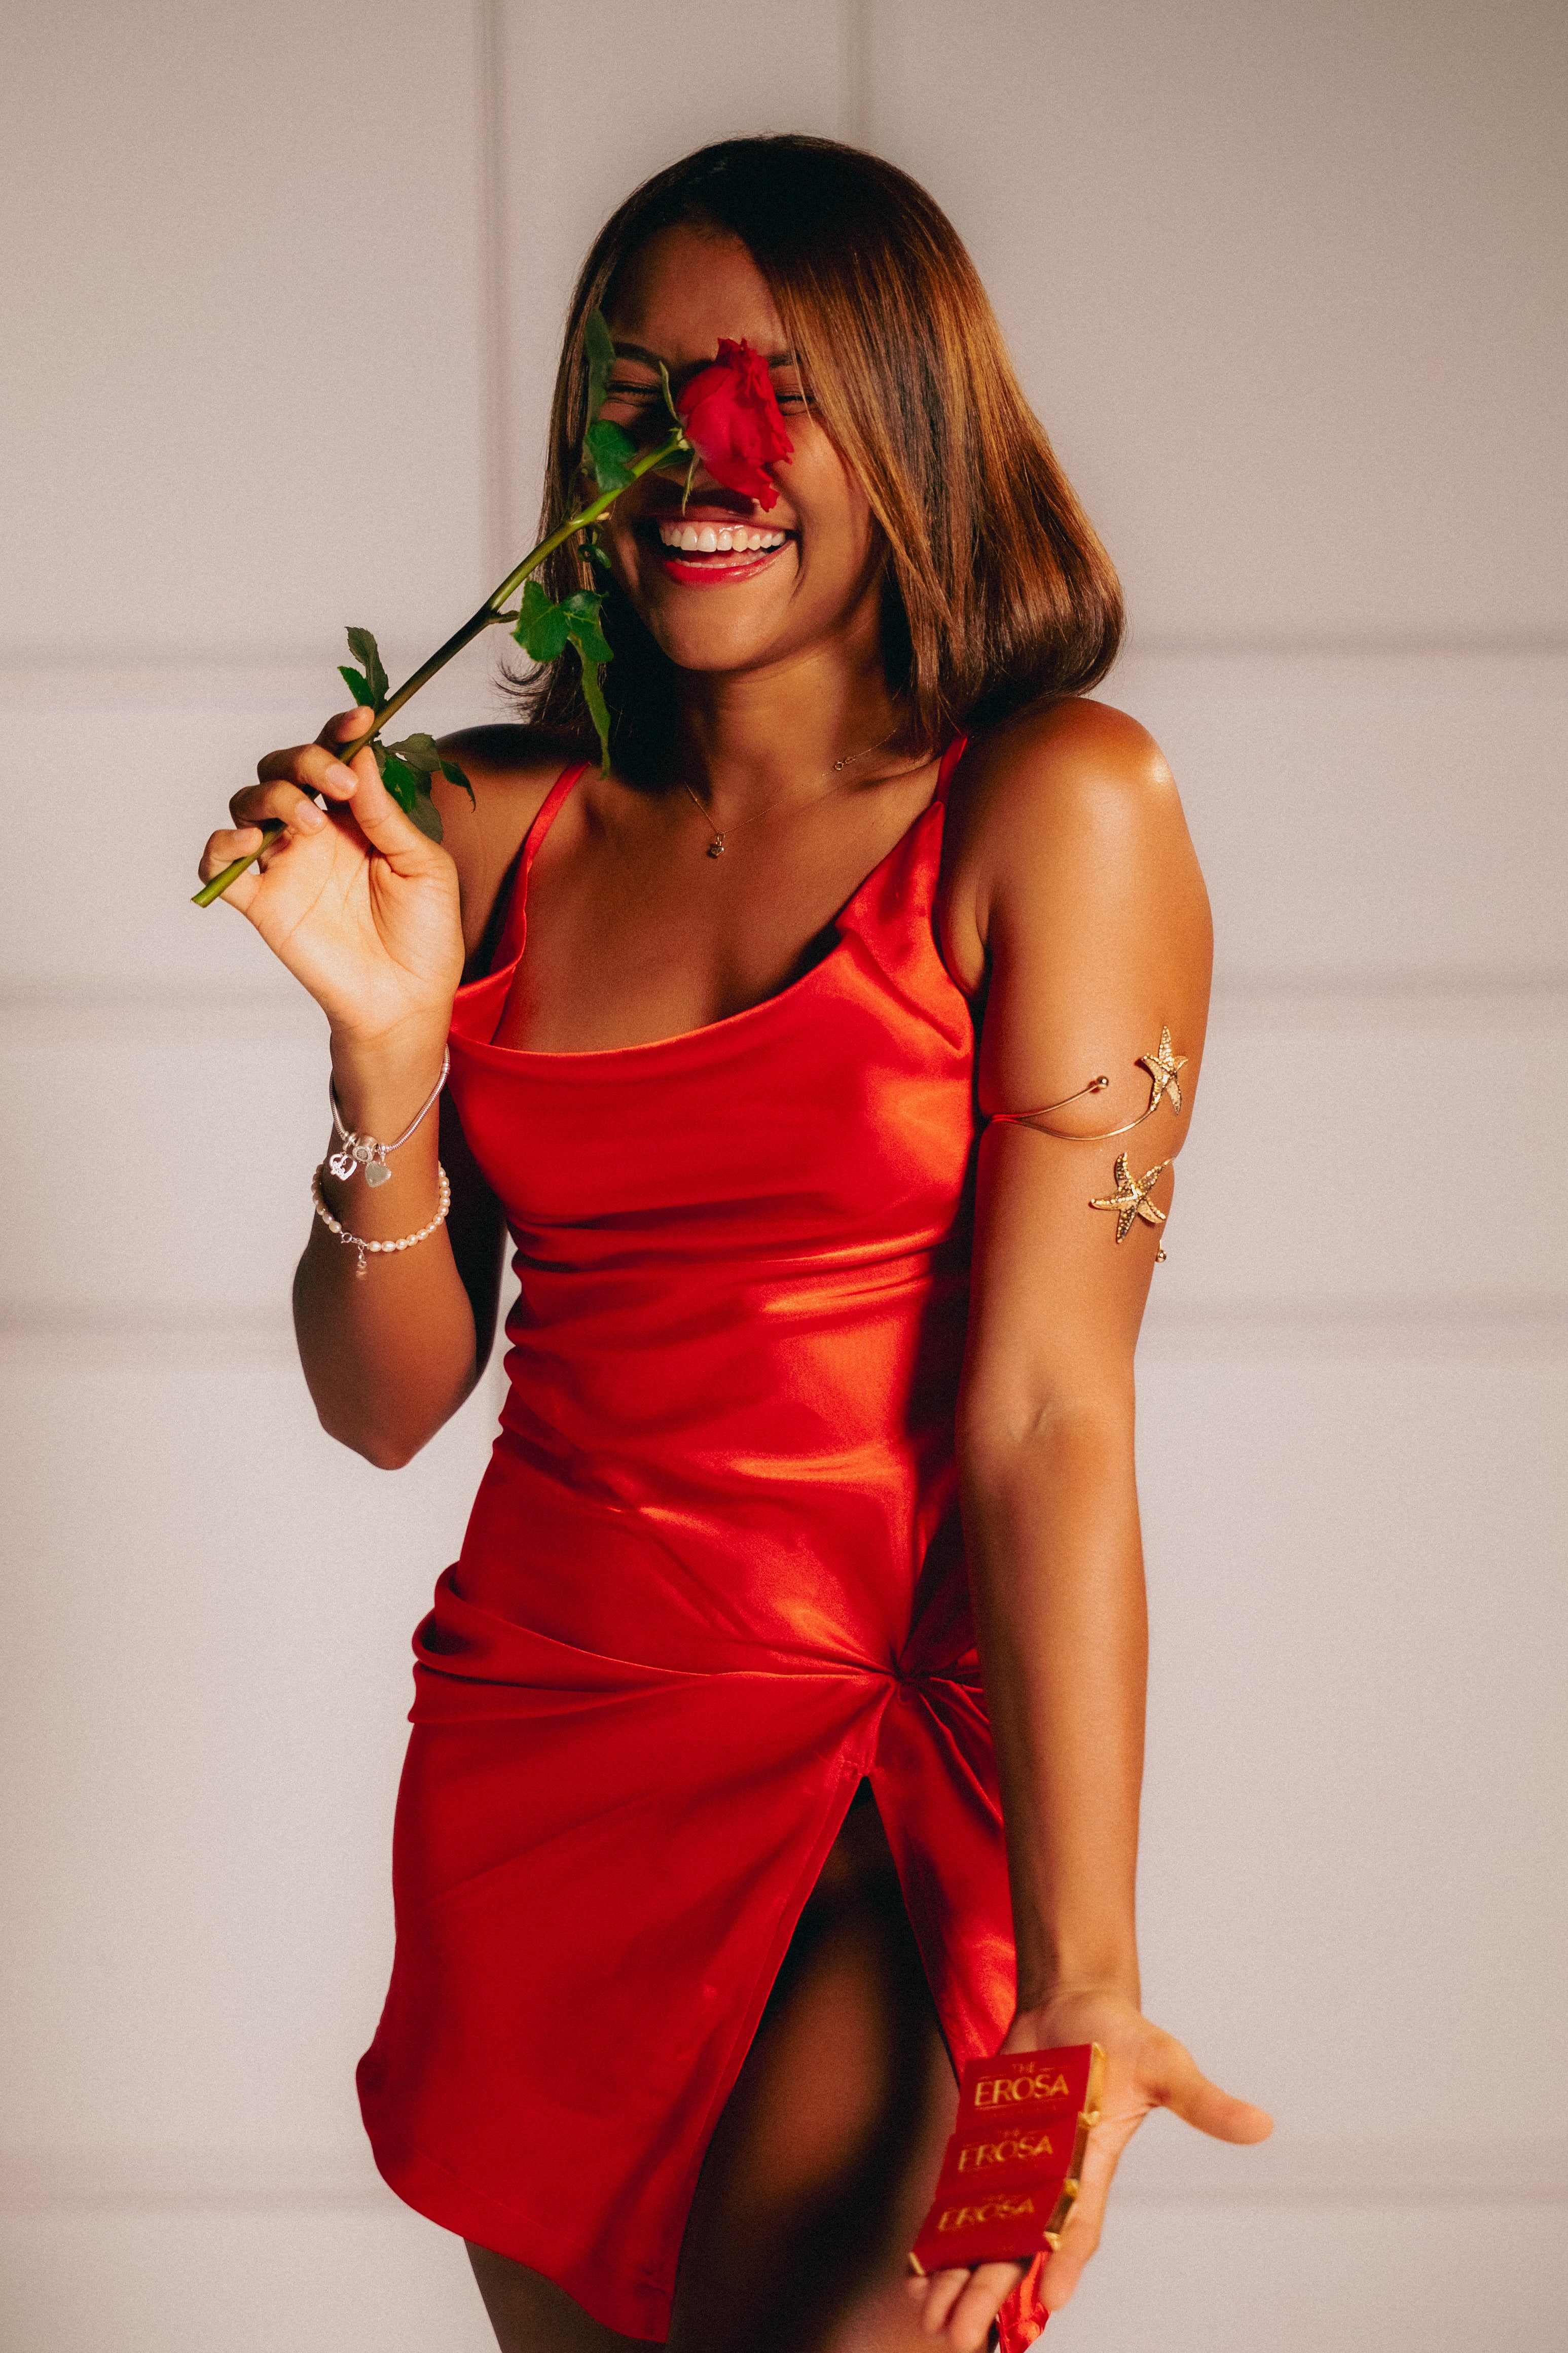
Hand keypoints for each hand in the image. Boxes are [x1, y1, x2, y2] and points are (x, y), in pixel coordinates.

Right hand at [196, 708, 464, 1049]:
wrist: (407, 1000)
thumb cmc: (424, 934)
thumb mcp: (423, 867)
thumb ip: (386, 815)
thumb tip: (362, 758)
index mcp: (356, 817)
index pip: (336, 758)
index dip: (339, 732)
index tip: (360, 718)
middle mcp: (315, 832)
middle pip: (283, 769)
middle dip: (305, 761)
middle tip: (338, 787)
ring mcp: (285, 865)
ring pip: (248, 804)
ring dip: (272, 798)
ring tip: (309, 826)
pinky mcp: (262, 903)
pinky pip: (218, 864)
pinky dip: (220, 845)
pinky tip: (250, 845)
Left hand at [906, 1988, 1271, 2348]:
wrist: (1073, 2001)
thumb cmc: (1123, 2037)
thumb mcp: (1166, 2064)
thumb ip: (1204, 2102)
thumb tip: (1262, 2124)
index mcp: (1091, 2167)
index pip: (1077, 2225)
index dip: (1064, 2261)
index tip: (1050, 2299)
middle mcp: (1050, 2179)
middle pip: (1019, 2249)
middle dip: (992, 2292)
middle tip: (963, 2335)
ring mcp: (1014, 2168)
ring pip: (984, 2238)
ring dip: (959, 2278)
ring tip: (933, 2319)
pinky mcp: (985, 2149)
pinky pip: (960, 2203)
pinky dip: (940, 2236)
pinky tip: (918, 2273)